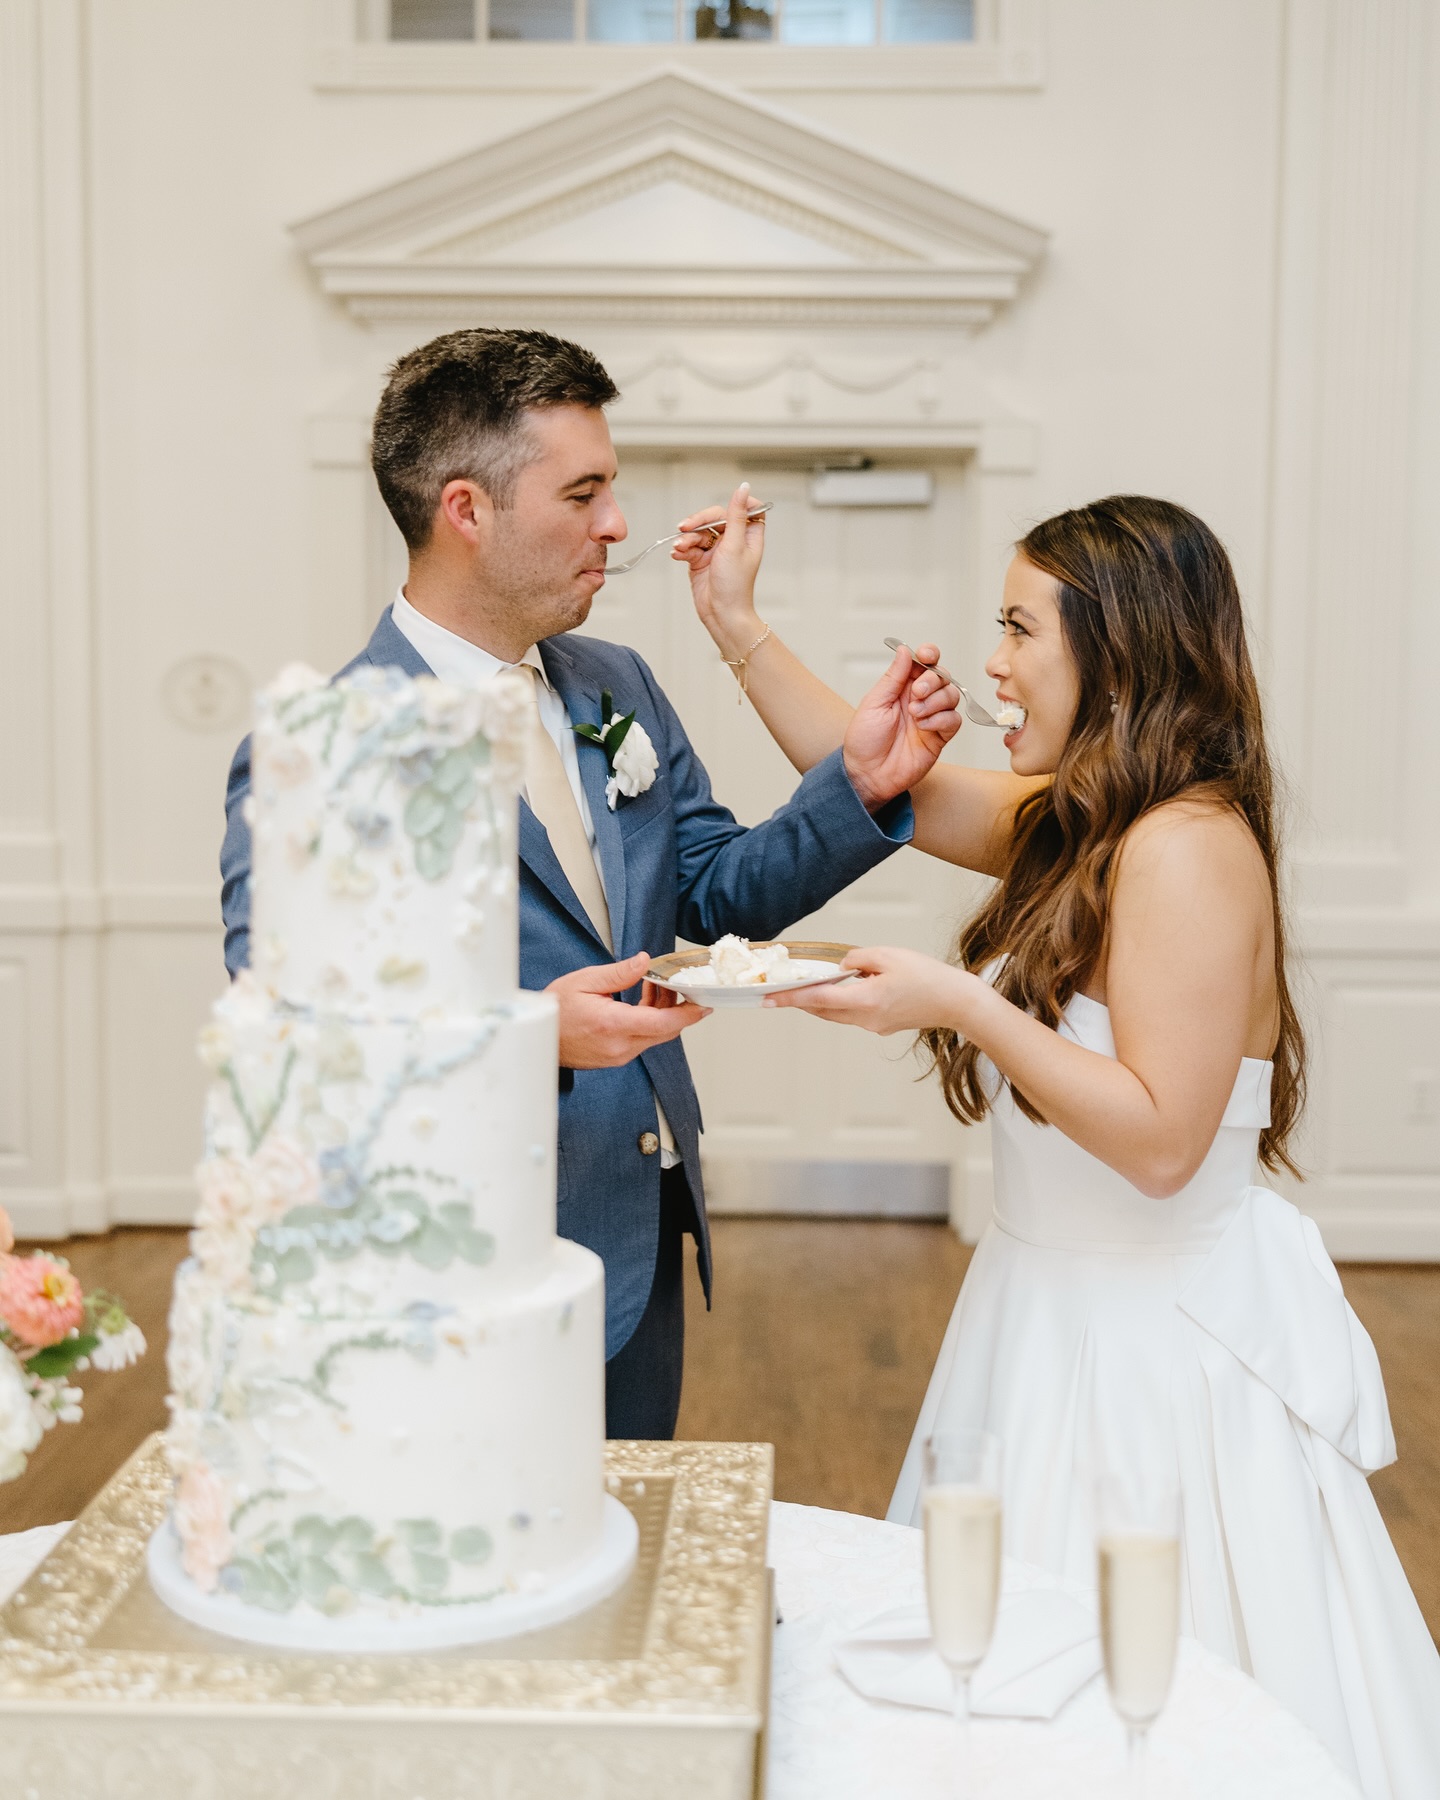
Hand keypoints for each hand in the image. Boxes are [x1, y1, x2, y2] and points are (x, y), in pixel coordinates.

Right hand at [548, 951, 710, 1068]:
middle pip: (665, 1030)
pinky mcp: (616, 1057)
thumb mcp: (584, 981)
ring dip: (662, 1014)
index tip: (704, 1005)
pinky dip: (649, 1023)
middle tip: (675, 985)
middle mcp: (620, 1045)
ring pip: (655, 1036)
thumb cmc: (555, 1010)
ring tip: (651, 988)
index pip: (663, 1023)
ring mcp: (619, 1055)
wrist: (540, 1038)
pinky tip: (640, 1004)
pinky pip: (643, 1041)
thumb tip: (644, 962)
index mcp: (613, 1025)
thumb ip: (619, 973)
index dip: (689, 1015)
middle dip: (677, 1007)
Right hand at [672, 482, 767, 658]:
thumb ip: (736, 515)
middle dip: (698, 523)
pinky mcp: (701, 561)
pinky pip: (689, 547)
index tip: (722, 510)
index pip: (746, 509)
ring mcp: (716, 550)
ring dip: (687, 539)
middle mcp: (733, 540)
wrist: (721, 614)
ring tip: (680, 549)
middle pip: (715, 518)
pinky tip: (678, 556)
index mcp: (749, 535)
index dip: (735, 505)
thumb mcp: (734, 545)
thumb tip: (743, 488)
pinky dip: (682, 550)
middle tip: (685, 528)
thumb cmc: (735, 586)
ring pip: (698, 532)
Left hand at [763, 944, 977, 1035]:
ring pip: (837, 1014)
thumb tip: (841, 968)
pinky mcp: (882, 1027)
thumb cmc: (927, 976)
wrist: (956, 1002)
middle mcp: (866, 1018)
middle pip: (823, 1011)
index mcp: (866, 999)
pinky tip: (850, 989)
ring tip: (813, 986)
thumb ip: (857, 958)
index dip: (790, 998)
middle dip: (802, 1001)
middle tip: (780, 991)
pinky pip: (854, 1015)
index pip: (818, 1000)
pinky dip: (845, 1003)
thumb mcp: (888, 955)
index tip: (768, 1000)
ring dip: (823, 1002)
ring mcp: (874, 1026)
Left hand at [842, 645, 962, 810]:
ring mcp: (931, 717)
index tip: (926, 655)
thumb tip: (905, 650)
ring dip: (936, 701)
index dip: (929, 654)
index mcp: (901, 687)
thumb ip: (894, 677)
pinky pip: (954, 720)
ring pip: (952, 695)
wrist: (868, 774)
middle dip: (932, 680)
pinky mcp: (940, 736)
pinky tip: (923, 726)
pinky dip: (941, 719)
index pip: (924, 662)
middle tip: (916, 694)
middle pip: (942, 676)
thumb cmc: (865, 740)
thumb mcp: (874, 702)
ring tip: (915, 714)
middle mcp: (919, 699)